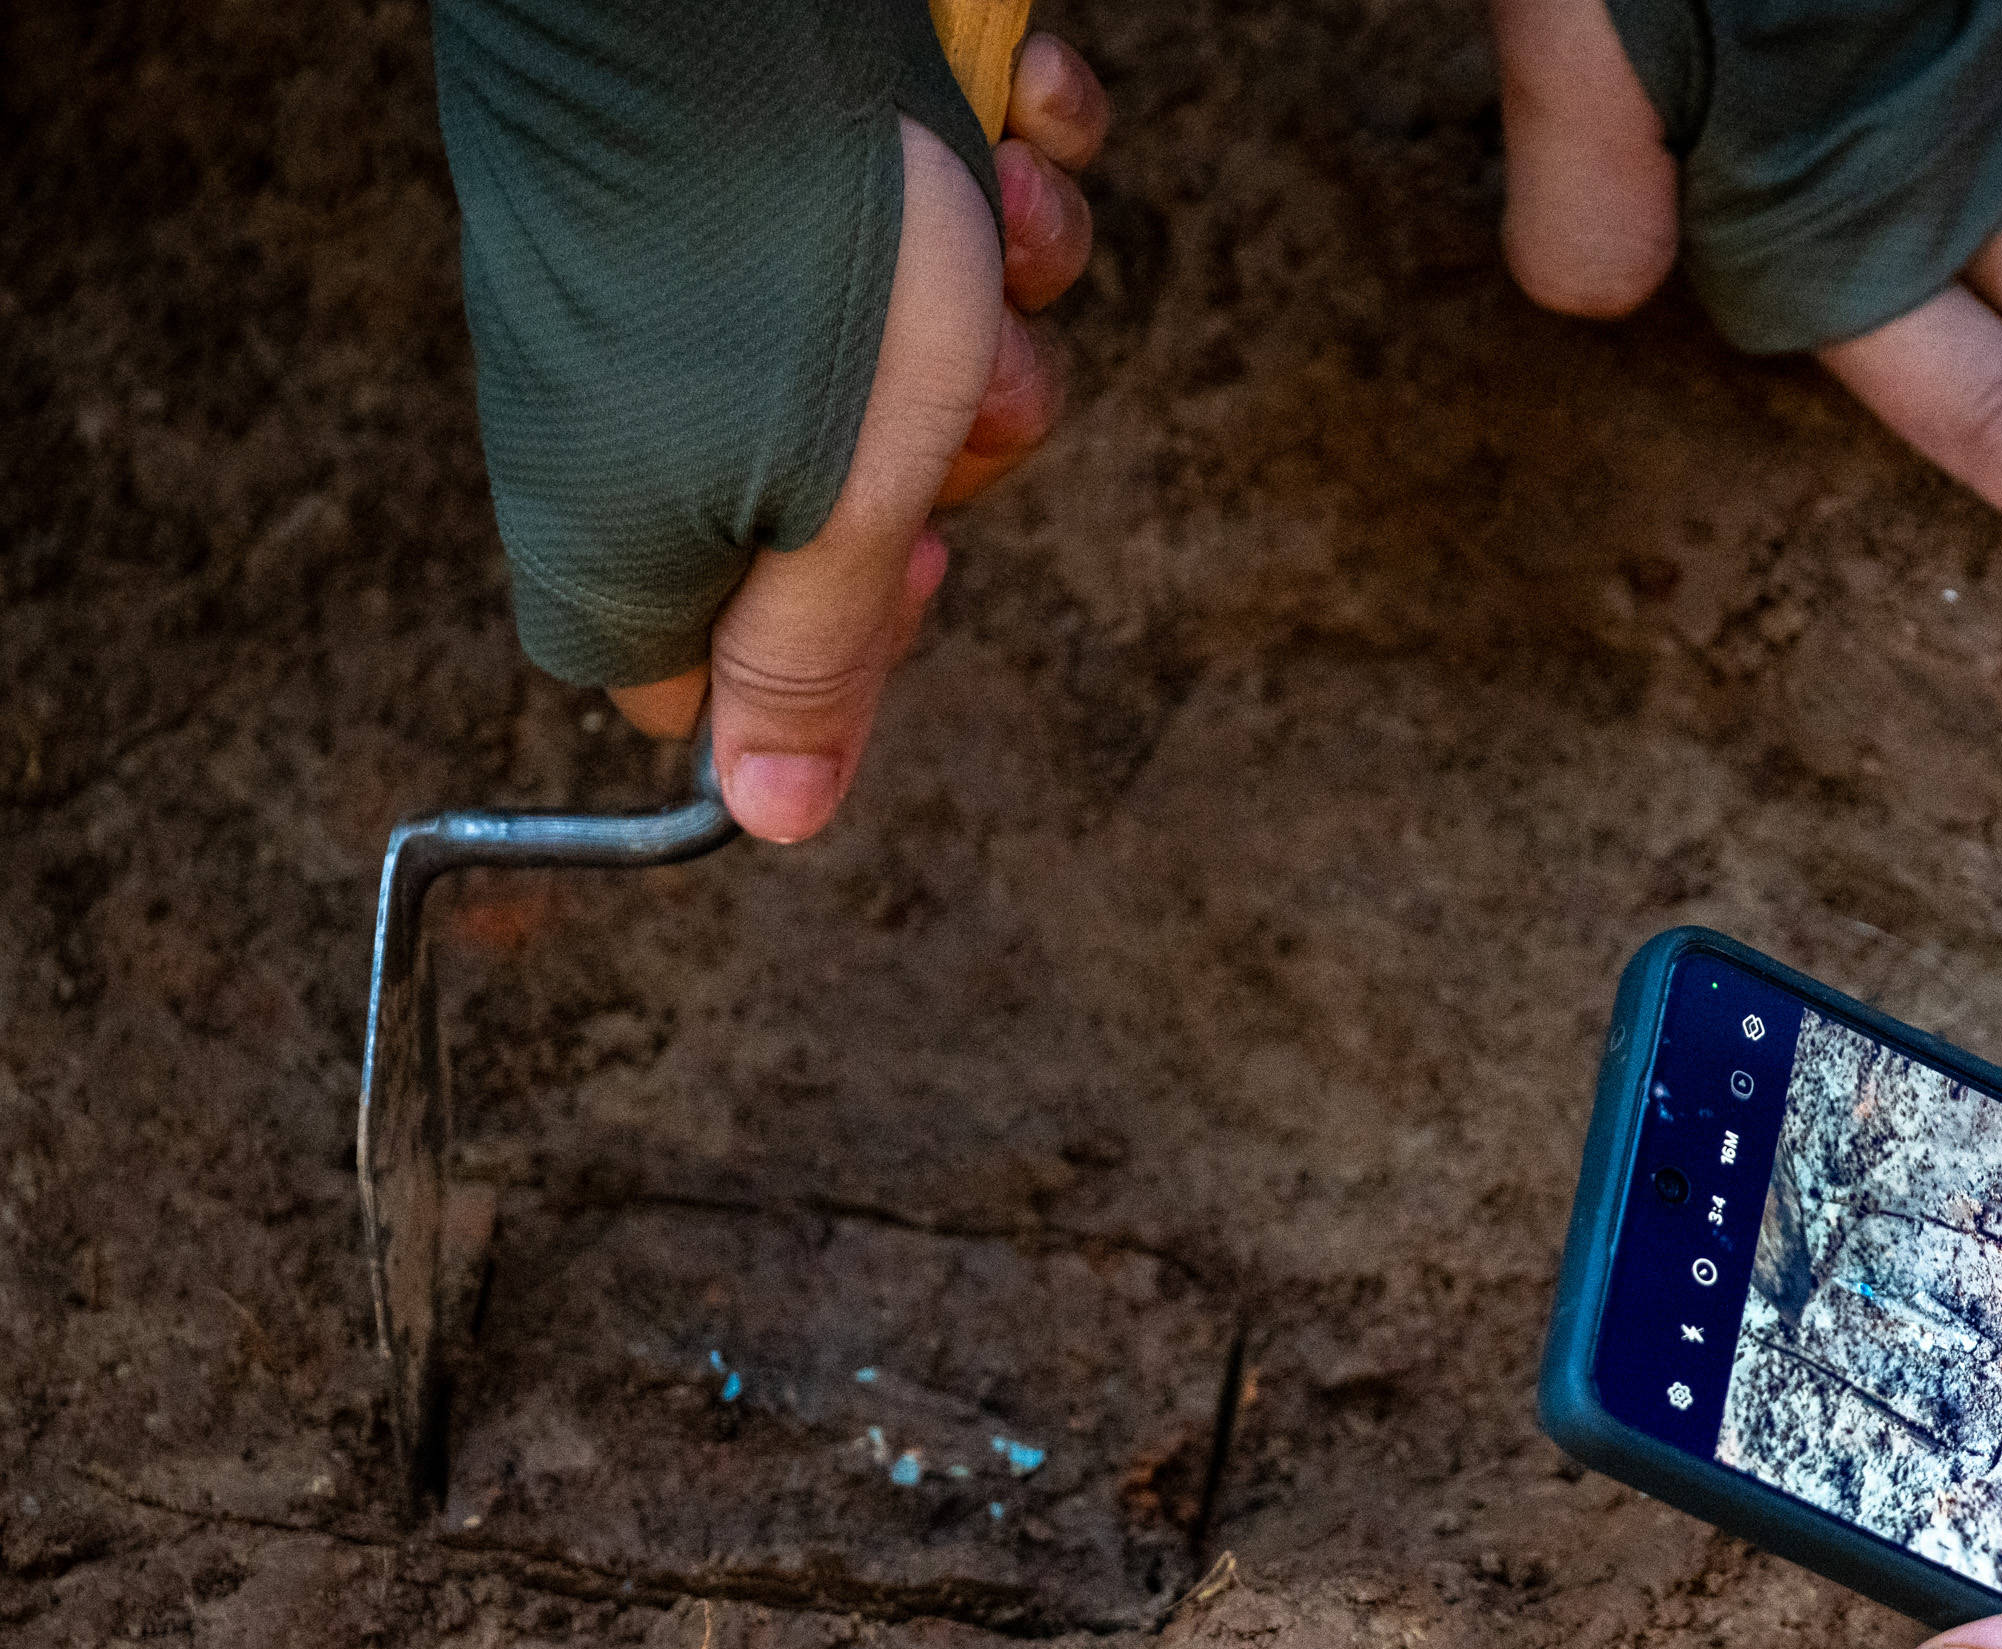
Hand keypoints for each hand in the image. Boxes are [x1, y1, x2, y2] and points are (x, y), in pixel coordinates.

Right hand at [609, 36, 1107, 842]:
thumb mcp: (838, 501)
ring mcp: (742, 268)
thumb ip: (810, 660)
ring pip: (945, 342)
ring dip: (1006, 287)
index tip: (912, 557)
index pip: (719, 667)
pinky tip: (991, 116)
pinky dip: (1008, 155)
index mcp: (634, 518)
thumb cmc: (791, 236)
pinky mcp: (809, 148)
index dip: (841, 640)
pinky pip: (960, 195)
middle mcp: (668, 398)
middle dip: (967, 433)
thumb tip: (769, 820)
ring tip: (977, 211)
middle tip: (959, 379)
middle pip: (868, 507)